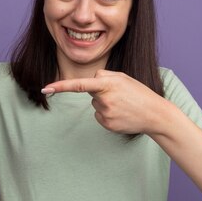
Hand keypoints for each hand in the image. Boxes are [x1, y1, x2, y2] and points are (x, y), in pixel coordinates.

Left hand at [42, 70, 166, 134]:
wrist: (155, 114)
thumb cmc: (138, 93)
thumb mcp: (123, 78)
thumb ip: (103, 76)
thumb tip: (88, 83)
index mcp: (108, 84)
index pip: (79, 84)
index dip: (60, 86)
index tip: (46, 88)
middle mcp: (104, 99)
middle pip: (91, 93)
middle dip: (102, 92)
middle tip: (121, 95)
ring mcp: (105, 113)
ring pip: (95, 105)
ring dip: (106, 103)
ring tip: (124, 105)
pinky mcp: (107, 124)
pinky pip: (99, 116)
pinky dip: (108, 114)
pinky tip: (121, 114)